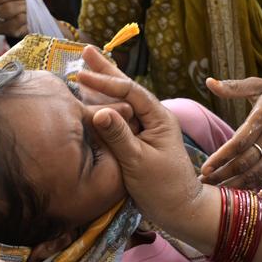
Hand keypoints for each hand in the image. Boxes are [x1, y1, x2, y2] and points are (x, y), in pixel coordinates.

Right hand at [76, 46, 203, 221]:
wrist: (181, 211)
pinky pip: (120, 117)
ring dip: (104, 85)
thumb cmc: (163, 188)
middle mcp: (153, 118)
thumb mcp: (138, 163)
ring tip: (87, 66)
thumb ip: (118, 137)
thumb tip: (98, 112)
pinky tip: (94, 99)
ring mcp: (146, 130)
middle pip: (127, 89)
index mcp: (158, 118)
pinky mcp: (139, 142)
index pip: (129, 91)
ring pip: (122, 101)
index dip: (105, 82)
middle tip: (86, 50)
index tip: (81, 75)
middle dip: (106, 71)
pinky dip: (105, 105)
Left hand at [199, 78, 261, 188]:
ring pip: (254, 174)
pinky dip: (249, 186)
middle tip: (202, 184)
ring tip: (213, 193)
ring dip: (233, 185)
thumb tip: (209, 82)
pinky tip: (234, 193)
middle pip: (244, 163)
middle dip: (222, 175)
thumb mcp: (260, 85)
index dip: (221, 157)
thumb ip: (234, 87)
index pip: (239, 142)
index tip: (205, 167)